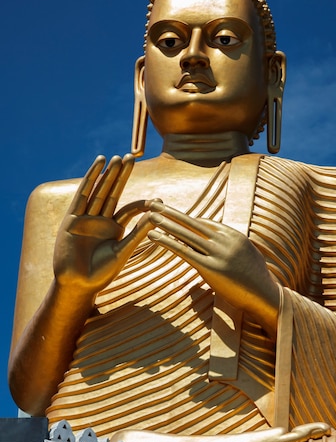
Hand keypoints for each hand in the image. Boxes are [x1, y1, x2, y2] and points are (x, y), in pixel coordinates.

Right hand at [53, 154, 152, 295]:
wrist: (77, 285)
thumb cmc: (101, 273)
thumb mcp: (123, 251)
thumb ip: (138, 233)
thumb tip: (157, 216)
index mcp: (114, 229)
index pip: (129, 209)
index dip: (143, 203)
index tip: (158, 200)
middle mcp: (100, 220)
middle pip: (113, 192)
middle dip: (122, 175)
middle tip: (132, 157)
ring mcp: (86, 218)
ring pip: (99, 190)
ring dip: (108, 174)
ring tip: (118, 158)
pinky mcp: (72, 218)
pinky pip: (83, 194)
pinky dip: (91, 178)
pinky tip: (99, 164)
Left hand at [147, 201, 279, 334]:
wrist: (267, 296)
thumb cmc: (256, 280)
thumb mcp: (246, 257)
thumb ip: (232, 248)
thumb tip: (221, 247)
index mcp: (233, 235)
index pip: (205, 223)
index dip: (185, 218)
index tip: (171, 212)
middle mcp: (225, 240)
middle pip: (192, 222)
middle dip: (171, 212)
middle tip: (153, 203)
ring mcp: (218, 253)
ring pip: (186, 234)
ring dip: (166, 223)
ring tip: (149, 216)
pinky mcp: (211, 268)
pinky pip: (184, 251)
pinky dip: (167, 242)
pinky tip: (154, 236)